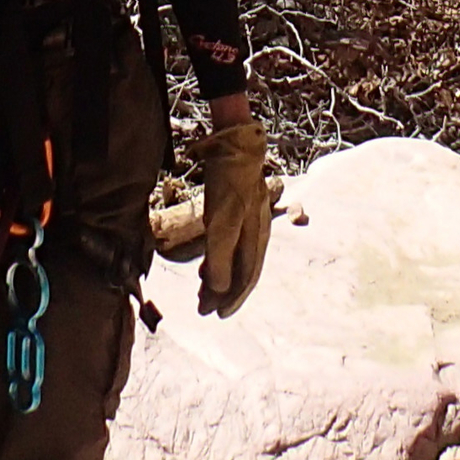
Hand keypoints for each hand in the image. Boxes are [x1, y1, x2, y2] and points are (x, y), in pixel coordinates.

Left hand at [197, 113, 273, 318]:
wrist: (234, 144)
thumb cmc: (230, 183)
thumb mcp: (222, 224)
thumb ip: (221, 259)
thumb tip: (218, 290)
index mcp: (256, 240)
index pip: (245, 279)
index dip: (231, 299)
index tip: (215, 315)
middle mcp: (257, 234)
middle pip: (241, 272)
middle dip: (223, 292)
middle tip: (203, 308)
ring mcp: (250, 221)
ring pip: (235, 258)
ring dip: (219, 276)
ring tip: (202, 290)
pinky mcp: (239, 210)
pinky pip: (230, 243)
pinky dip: (218, 258)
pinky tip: (207, 263)